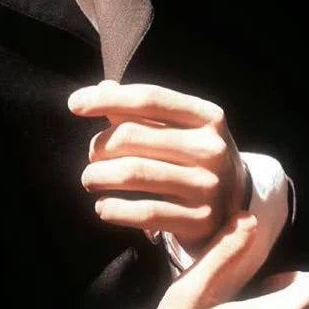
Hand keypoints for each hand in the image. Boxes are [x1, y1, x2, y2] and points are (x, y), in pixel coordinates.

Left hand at [69, 80, 246, 248]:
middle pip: (133, 136)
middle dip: (99, 145)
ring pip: (133, 173)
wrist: (234, 203)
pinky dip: (114, 209)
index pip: (149, 98)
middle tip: (91, 155)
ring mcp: (207, 186)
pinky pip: (144, 212)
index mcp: (207, 116)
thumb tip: (103, 88)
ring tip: (90, 179)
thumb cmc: (194, 156)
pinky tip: (103, 206)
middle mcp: (211, 148)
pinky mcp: (199, 220)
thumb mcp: (180, 128)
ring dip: (98, 176)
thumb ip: (141, 110)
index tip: (74, 104)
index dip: (108, 99)